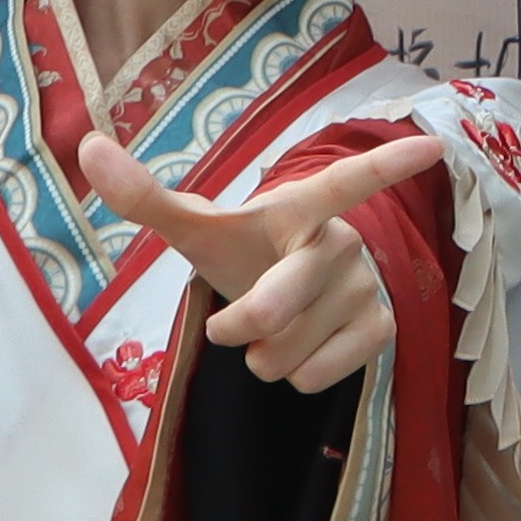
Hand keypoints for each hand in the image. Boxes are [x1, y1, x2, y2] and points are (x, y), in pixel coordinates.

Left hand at [72, 113, 444, 395]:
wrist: (285, 294)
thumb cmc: (243, 253)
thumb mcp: (197, 229)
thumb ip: (143, 195)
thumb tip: (88, 147)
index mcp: (301, 209)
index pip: (345, 185)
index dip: (385, 166)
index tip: (433, 145)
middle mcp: (341, 244)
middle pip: (276, 306)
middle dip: (239, 325)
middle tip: (227, 324)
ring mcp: (366, 288)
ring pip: (288, 350)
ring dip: (263, 355)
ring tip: (275, 329)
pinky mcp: (382, 330)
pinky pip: (317, 375)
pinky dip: (295, 375)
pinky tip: (303, 348)